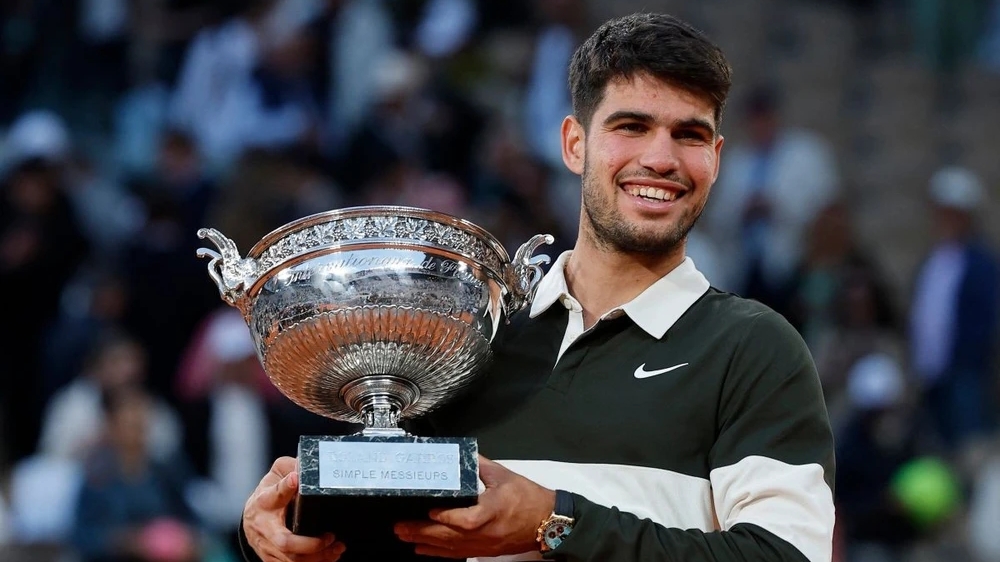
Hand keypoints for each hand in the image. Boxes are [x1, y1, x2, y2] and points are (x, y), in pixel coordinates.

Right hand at [243, 457, 346, 561]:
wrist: (252, 518)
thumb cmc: (268, 495)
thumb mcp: (275, 476)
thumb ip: (289, 467)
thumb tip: (305, 465)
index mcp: (265, 501)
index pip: (274, 494)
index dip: (285, 487)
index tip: (295, 479)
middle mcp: (265, 527)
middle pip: (285, 542)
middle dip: (310, 544)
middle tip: (330, 536)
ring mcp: (268, 547)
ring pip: (293, 560)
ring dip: (318, 556)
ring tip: (337, 547)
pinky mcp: (273, 559)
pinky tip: (330, 556)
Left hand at [394, 456, 554, 557]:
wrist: (548, 522)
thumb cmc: (529, 499)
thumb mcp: (504, 476)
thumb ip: (480, 465)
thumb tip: (461, 455)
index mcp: (492, 511)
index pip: (465, 519)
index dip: (445, 517)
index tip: (427, 509)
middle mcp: (486, 532)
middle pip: (450, 537)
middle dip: (423, 532)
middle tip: (400, 527)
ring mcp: (484, 544)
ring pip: (451, 548)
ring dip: (426, 544)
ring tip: (405, 538)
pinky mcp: (485, 550)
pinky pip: (458, 555)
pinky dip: (439, 553)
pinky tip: (424, 550)